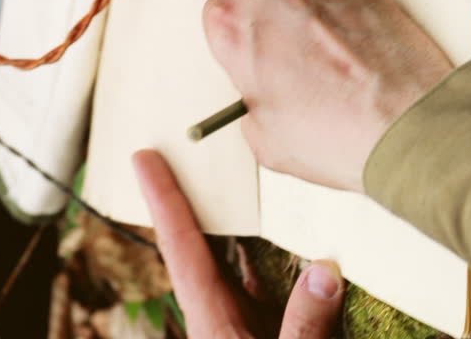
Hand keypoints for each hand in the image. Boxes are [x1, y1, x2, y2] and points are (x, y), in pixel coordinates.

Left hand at [133, 149, 344, 337]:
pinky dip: (260, 246)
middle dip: (189, 197)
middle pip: (197, 242)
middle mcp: (217, 312)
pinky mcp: (259, 326)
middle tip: (182, 150)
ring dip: (227, 218)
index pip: (182, 247)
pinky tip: (274, 225)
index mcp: (211, 320)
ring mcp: (237, 318)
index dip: (164, 198)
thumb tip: (325, 270)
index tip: (145, 159)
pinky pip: (256, 276)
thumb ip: (304, 323)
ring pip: (228, 258)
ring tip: (226, 175)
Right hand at [202, 0, 451, 192]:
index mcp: (234, 25)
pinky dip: (343, 17)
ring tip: (332, 66)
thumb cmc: (336, 135)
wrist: (407, 127)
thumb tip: (264, 93)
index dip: (238, 39)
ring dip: (309, 20)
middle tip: (294, 67)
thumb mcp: (264, 140)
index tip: (252, 55)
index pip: (217, 12)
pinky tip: (356, 55)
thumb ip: (251, 101)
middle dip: (274, 27)